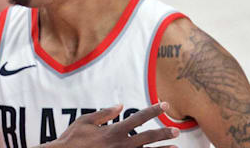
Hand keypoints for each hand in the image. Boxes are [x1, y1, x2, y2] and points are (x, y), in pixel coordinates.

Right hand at [48, 103, 178, 147]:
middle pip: (147, 138)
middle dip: (163, 133)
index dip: (152, 110)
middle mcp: (121, 144)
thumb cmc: (72, 139)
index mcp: (113, 131)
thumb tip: (120, 105)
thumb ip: (104, 113)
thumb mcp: (84, 121)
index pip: (138, 118)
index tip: (164, 105)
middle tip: (176, 131)